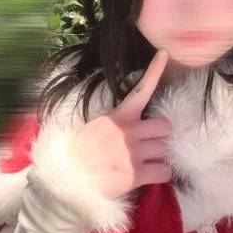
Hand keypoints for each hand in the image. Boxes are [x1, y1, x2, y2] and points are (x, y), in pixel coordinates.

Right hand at [68, 49, 172, 199]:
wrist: (66, 179)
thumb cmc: (80, 153)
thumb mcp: (96, 127)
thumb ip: (118, 121)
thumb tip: (133, 121)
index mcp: (118, 117)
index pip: (141, 90)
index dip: (154, 71)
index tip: (164, 53)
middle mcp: (129, 132)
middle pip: (165, 125)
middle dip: (160, 135)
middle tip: (150, 142)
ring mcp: (134, 153)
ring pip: (165, 149)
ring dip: (159, 155)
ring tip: (145, 161)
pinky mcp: (137, 175)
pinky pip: (165, 171)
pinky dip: (161, 174)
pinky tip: (150, 174)